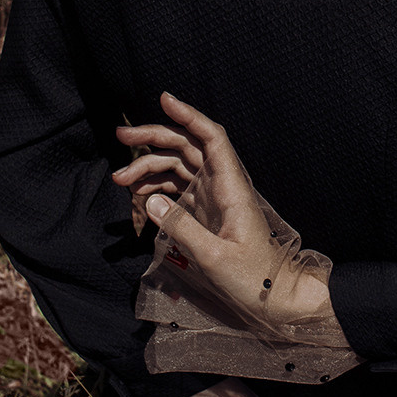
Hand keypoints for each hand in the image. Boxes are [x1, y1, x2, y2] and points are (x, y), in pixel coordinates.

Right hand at [113, 93, 332, 330]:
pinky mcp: (206, 213)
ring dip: (149, 167)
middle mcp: (222, 185)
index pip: (211, 138)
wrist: (276, 297)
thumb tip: (150, 200)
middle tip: (120, 137)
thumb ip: (182, 228)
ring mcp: (213, 198)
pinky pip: (178, 190)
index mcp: (232, 187)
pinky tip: (138, 196)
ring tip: (120, 181)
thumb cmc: (255, 277)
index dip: (189, 115)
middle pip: (187, 147)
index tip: (163, 99)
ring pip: (178, 167)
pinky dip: (157, 188)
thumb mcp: (216, 257)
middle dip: (155, 137)